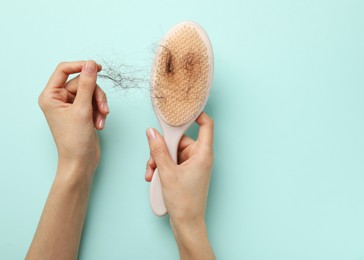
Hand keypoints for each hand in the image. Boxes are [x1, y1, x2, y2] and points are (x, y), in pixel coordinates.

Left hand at [38, 60, 108, 175]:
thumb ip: (87, 84)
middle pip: (82, 82)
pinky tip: (99, 124)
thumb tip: (91, 64)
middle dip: (95, 95)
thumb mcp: (82, 109)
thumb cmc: (74, 140)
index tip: (97, 67)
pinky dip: (100, 112)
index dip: (81, 66)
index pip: (64, 70)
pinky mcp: (81, 112)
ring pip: (91, 92)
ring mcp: (71, 105)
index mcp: (50, 96)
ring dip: (99, 105)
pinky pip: (94, 102)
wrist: (80, 161)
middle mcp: (59, 99)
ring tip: (101, 119)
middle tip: (103, 108)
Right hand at [145, 112, 214, 259]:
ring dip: (159, 160)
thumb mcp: (167, 172)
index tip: (180, 111)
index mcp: (202, 153)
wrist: (187, 224)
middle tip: (152, 159)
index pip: (206, 125)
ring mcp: (193, 166)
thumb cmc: (184, 201)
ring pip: (173, 152)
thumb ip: (158, 150)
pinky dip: (162, 168)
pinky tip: (152, 177)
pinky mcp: (186, 173)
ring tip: (151, 173)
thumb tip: (152, 132)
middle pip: (181, 140)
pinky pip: (172, 163)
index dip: (195, 114)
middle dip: (163, 148)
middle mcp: (199, 157)